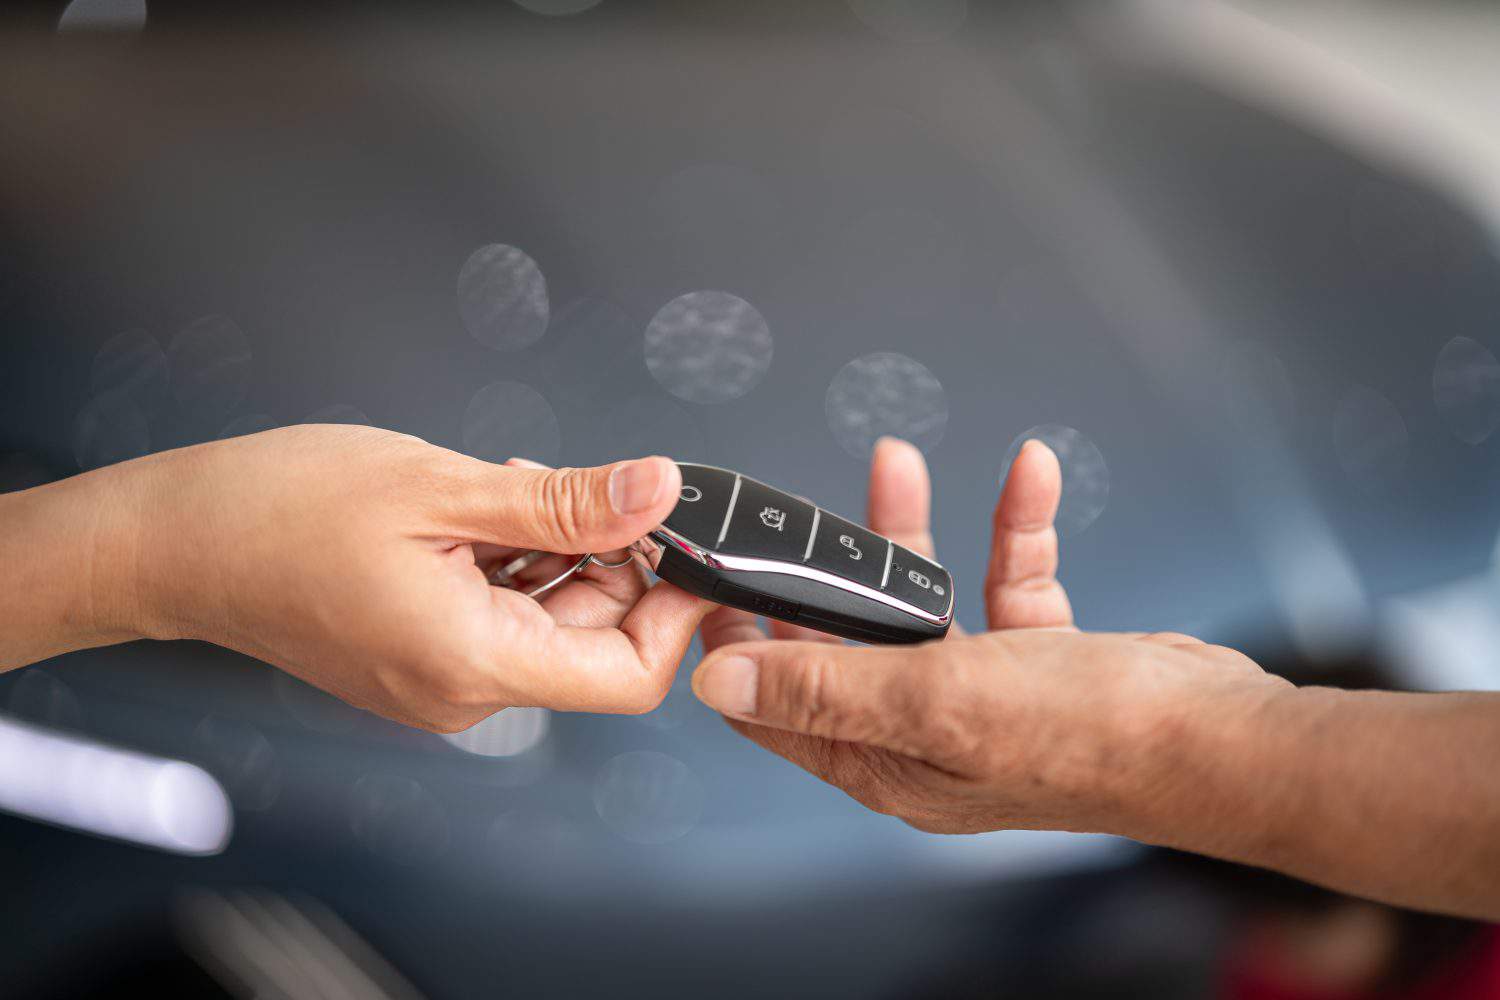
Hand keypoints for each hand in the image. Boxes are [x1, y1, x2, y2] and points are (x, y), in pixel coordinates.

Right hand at [4, 425, 710, 730]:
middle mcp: (461, 693)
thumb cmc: (277, 510)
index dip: (671, 609)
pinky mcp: (419, 660)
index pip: (628, 676)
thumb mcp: (442, 488)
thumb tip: (660, 491)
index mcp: (472, 662)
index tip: (680, 539)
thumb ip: (565, 501)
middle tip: (594, 488)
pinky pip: (500, 617)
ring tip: (521, 488)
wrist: (173, 543)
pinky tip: (494, 509)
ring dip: (561, 552)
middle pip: (592, 642)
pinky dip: (516, 562)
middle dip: (613, 561)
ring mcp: (438, 682)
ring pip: (548, 622)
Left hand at [691, 438, 1282, 836]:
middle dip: (827, 566)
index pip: (778, 703)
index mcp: (885, 759)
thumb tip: (717, 683)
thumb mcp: (935, 701)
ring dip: (912, 531)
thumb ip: (825, 686)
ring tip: (897, 460)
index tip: (717, 574)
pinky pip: (1006, 581)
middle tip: (802, 506)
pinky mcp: (1038, 660)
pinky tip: (1028, 472)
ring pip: (923, 599)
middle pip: (846, 639)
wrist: (1222, 739)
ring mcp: (983, 696)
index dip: (740, 640)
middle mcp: (925, 732)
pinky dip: (1012, 529)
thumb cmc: (1088, 736)